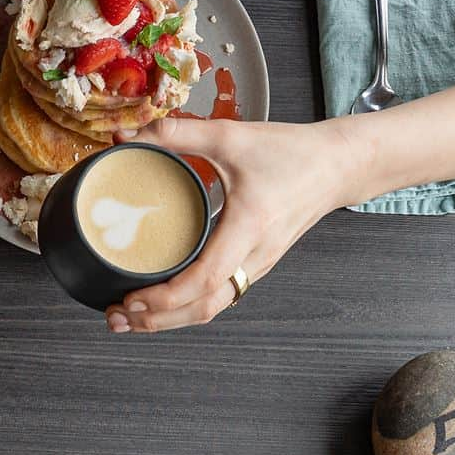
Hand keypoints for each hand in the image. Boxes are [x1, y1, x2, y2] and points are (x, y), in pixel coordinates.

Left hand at [104, 116, 369, 333]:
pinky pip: (220, 296)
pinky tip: (161, 302)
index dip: (167, 297)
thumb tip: (128, 136)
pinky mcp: (256, 265)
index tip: (131, 298)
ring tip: (130, 317)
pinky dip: (188, 306)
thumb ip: (179, 133)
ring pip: (212, 308)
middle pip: (204, 308)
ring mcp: (257, 266)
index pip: (206, 279)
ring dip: (170, 319)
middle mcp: (255, 257)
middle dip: (158, 320)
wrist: (337, 166)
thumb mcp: (232, 136)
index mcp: (248, 228)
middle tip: (116, 317)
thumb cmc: (291, 152)